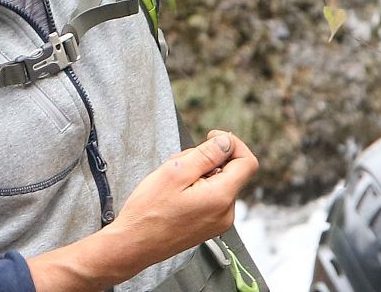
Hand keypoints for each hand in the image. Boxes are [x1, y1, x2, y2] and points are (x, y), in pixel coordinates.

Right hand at [104, 130, 258, 276]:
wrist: (134, 244)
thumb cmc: (149, 211)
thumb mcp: (175, 172)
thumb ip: (206, 154)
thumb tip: (227, 142)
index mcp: (221, 198)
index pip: (247, 162)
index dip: (232, 144)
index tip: (211, 137)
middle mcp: (226, 212)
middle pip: (230, 171)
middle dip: (207, 159)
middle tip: (179, 163)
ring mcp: (218, 221)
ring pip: (218, 182)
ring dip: (199, 173)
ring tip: (172, 181)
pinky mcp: (208, 225)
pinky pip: (211, 196)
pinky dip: (196, 187)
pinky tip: (175, 192)